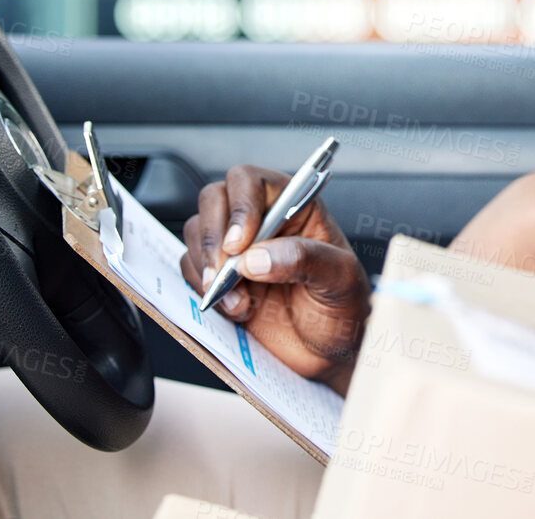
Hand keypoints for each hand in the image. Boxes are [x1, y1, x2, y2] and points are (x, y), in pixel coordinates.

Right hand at [181, 164, 370, 393]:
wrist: (328, 352)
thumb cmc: (343, 308)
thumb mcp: (340, 281)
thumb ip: (304, 261)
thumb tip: (257, 258)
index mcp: (294, 205)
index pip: (252, 181)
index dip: (240, 206)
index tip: (240, 243)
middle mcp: (260, 219)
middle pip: (214, 199)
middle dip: (213, 238)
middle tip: (224, 273)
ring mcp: (237, 247)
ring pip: (197, 232)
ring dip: (208, 268)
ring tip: (241, 301)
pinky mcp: (219, 276)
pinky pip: (191, 268)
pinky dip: (203, 289)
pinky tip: (237, 309)